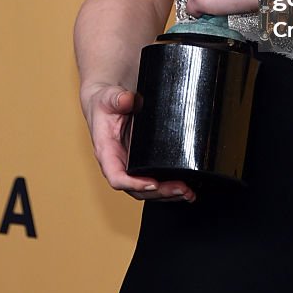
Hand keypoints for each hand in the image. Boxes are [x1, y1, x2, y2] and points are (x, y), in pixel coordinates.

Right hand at [82, 83, 195, 202]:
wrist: (108, 102)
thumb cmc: (105, 103)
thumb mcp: (108, 98)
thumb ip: (117, 99)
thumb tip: (128, 99)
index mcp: (107, 152)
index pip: (117, 177)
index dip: (134, 184)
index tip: (152, 184)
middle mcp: (119, 164)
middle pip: (137, 189)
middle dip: (160, 192)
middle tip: (182, 189)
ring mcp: (131, 166)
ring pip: (148, 190)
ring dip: (168, 194)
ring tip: (188, 193)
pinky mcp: (143, 163)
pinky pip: (155, 180)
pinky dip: (170, 187)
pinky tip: (186, 188)